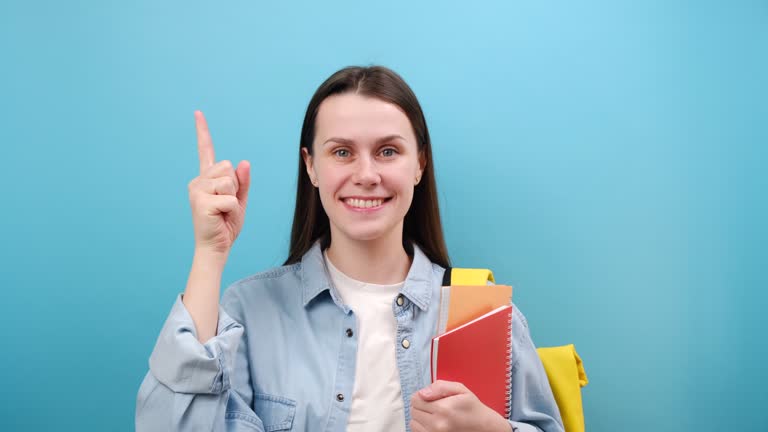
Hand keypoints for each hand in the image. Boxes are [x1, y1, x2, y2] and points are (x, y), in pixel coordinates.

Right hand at [188, 110, 250, 255]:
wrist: (216, 247)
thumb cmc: (225, 225)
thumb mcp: (239, 201)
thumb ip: (242, 182)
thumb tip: (243, 162)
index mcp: (207, 179)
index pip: (206, 151)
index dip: (203, 131)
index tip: (198, 113)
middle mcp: (198, 181)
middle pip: (227, 167)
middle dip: (235, 186)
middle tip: (226, 205)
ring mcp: (197, 190)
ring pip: (229, 181)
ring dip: (233, 198)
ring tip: (223, 211)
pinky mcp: (200, 202)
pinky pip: (230, 198)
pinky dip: (233, 209)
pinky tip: (221, 217)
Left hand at [410, 380, 511, 431]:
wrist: (484, 428)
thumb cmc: (472, 408)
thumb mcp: (460, 389)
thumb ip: (439, 387)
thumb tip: (422, 393)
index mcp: (443, 408)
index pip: (415, 399)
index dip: (422, 395)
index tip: (431, 397)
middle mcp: (437, 424)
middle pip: (413, 410)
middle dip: (421, 406)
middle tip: (435, 406)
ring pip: (413, 422)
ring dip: (420, 417)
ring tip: (434, 416)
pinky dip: (422, 427)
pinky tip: (433, 424)